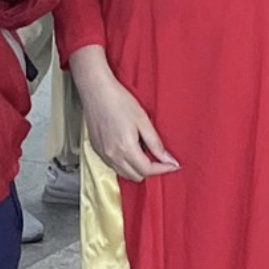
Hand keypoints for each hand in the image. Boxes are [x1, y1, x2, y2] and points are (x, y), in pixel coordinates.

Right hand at [71, 49, 177, 180]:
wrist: (96, 92)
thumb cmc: (119, 101)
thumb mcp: (143, 121)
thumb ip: (155, 144)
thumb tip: (168, 159)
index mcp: (126, 148)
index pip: (147, 170)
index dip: (162, 169)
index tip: (172, 165)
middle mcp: (112, 156)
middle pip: (136, 176)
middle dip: (150, 170)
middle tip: (159, 158)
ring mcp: (103, 154)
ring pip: (124, 174)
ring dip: (137, 169)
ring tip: (144, 152)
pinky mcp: (97, 150)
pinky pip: (113, 166)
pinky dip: (124, 164)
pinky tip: (129, 149)